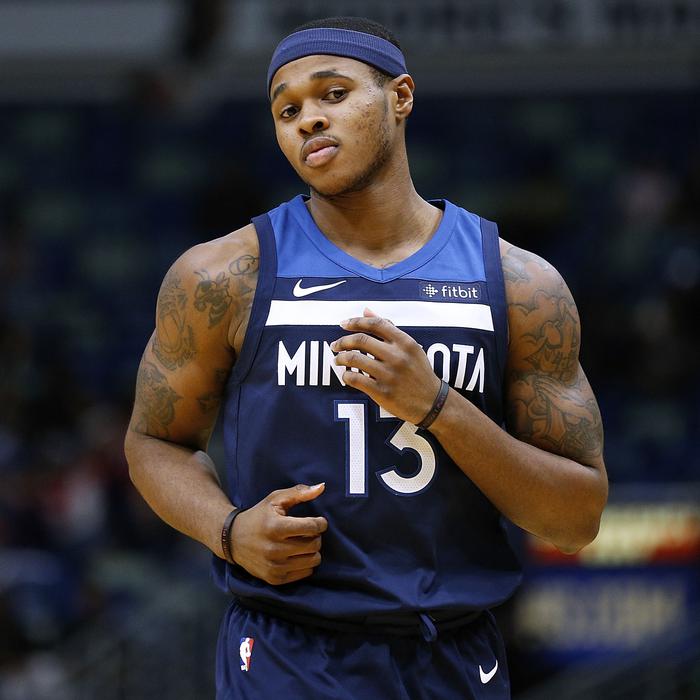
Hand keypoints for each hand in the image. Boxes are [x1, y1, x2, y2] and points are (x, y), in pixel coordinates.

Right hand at [231, 483, 327, 584]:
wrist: (232, 539)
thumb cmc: (259, 516)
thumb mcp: (275, 499)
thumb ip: (299, 492)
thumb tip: (322, 487)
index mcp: (275, 527)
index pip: (312, 527)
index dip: (320, 523)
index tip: (319, 521)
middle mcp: (275, 549)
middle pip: (314, 545)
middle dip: (316, 536)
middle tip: (308, 532)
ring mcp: (274, 566)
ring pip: (313, 561)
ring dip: (312, 551)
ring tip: (302, 543)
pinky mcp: (275, 578)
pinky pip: (305, 573)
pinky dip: (305, 563)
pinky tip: (296, 555)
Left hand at [331, 309, 441, 423]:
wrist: (432, 402)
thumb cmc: (419, 372)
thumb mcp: (410, 347)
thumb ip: (388, 328)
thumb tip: (366, 310)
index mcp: (405, 343)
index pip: (375, 324)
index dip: (356, 322)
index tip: (343, 324)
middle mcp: (397, 356)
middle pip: (361, 340)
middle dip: (342, 341)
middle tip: (335, 345)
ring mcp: (389, 375)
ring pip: (354, 359)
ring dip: (340, 358)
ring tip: (337, 359)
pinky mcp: (382, 392)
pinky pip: (355, 379)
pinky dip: (346, 376)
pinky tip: (346, 375)